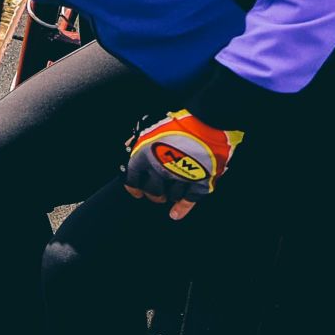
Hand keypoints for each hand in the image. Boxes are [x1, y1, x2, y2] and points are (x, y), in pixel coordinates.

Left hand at [123, 110, 238, 220]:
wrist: (207, 121)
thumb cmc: (178, 120)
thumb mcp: (150, 125)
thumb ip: (138, 139)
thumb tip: (128, 146)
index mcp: (144, 157)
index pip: (132, 180)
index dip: (133, 188)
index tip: (136, 192)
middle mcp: (159, 171)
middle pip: (152, 192)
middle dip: (153, 194)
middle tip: (156, 193)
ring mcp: (180, 179)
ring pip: (170, 196)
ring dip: (169, 196)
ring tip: (170, 194)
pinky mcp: (199, 183)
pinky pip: (188, 202)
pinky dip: (181, 210)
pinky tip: (176, 214)